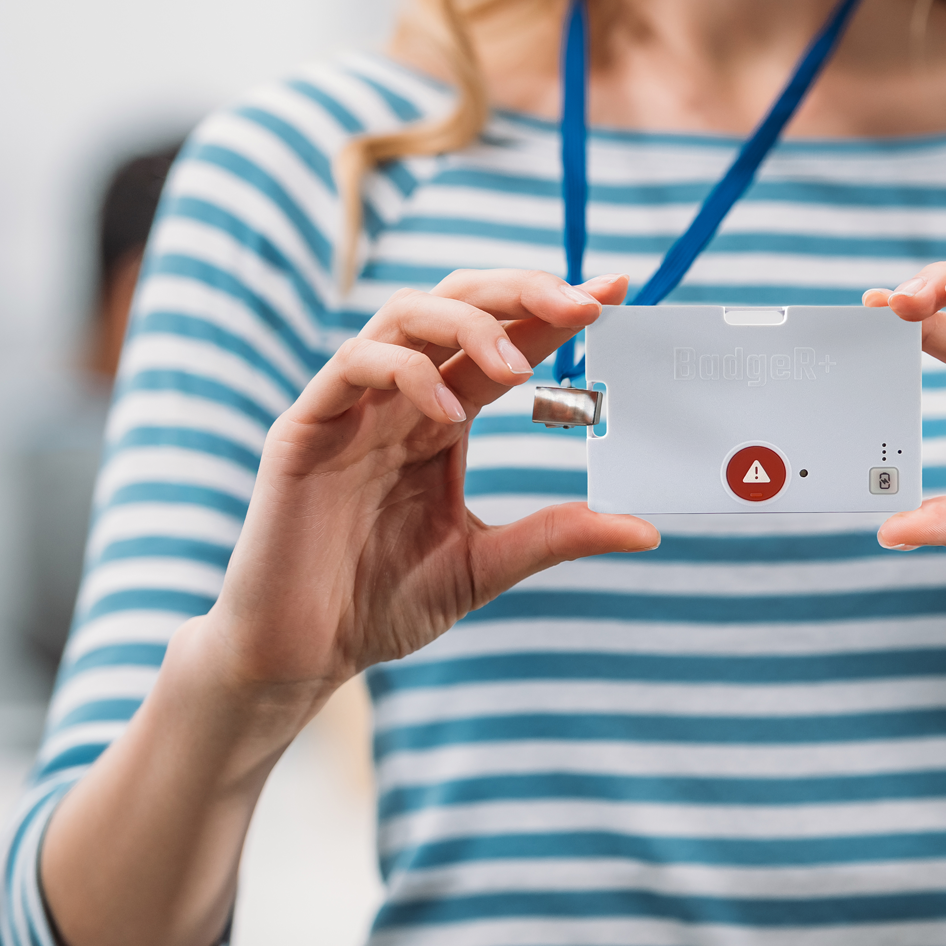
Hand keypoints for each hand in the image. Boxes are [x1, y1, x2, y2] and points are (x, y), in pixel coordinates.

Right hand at [203, 269, 658, 698]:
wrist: (300, 654)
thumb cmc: (382, 604)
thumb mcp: (487, 565)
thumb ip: (557, 536)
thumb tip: (645, 528)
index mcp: (442, 416)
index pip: (505, 340)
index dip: (555, 309)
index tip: (615, 293)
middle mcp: (399, 397)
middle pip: (460, 303)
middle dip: (524, 292)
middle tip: (585, 303)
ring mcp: (351, 406)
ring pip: (407, 315)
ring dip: (471, 323)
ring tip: (520, 365)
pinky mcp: (305, 428)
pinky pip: (354, 367)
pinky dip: (406, 374)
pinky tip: (447, 413)